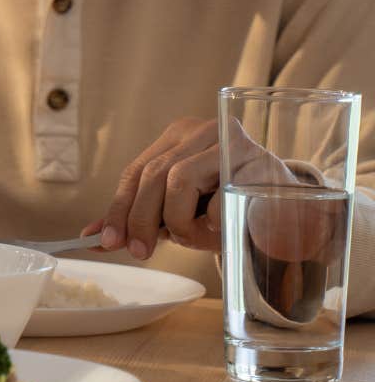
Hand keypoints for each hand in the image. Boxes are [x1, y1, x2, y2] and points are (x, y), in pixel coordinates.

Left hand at [87, 117, 294, 259]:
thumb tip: (91, 237)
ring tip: (192, 239)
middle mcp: (203, 130)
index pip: (136, 171)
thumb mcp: (180, 212)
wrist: (290, 214)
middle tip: (138, 251)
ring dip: (177, 220)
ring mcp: (232, 141)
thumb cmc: (228, 210)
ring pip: (178, 178)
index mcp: (178, 137)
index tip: (104, 241)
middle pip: (153, 174)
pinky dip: (208, 219)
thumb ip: (140, 219)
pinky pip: (218, 194)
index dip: (118, 207)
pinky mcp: (258, 161)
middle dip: (139, 218)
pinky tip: (217, 228)